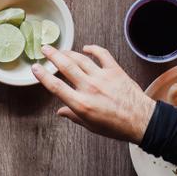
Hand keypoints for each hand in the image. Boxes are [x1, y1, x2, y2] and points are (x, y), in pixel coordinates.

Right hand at [32, 44, 156, 143]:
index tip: (35, 68)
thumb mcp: (91, 126)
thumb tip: (60, 112)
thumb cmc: (116, 127)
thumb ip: (73, 116)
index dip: (43, 76)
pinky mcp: (115, 71)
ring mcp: (102, 77)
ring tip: (61, 50)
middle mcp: (89, 88)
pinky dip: (93, 49)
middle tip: (45, 49)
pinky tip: (86, 48)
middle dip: (53, 55)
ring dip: (68, 52)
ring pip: (81, 59)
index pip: (56, 86)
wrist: (140, 120)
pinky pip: (102, 54)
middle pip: (66, 66)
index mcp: (81, 104)